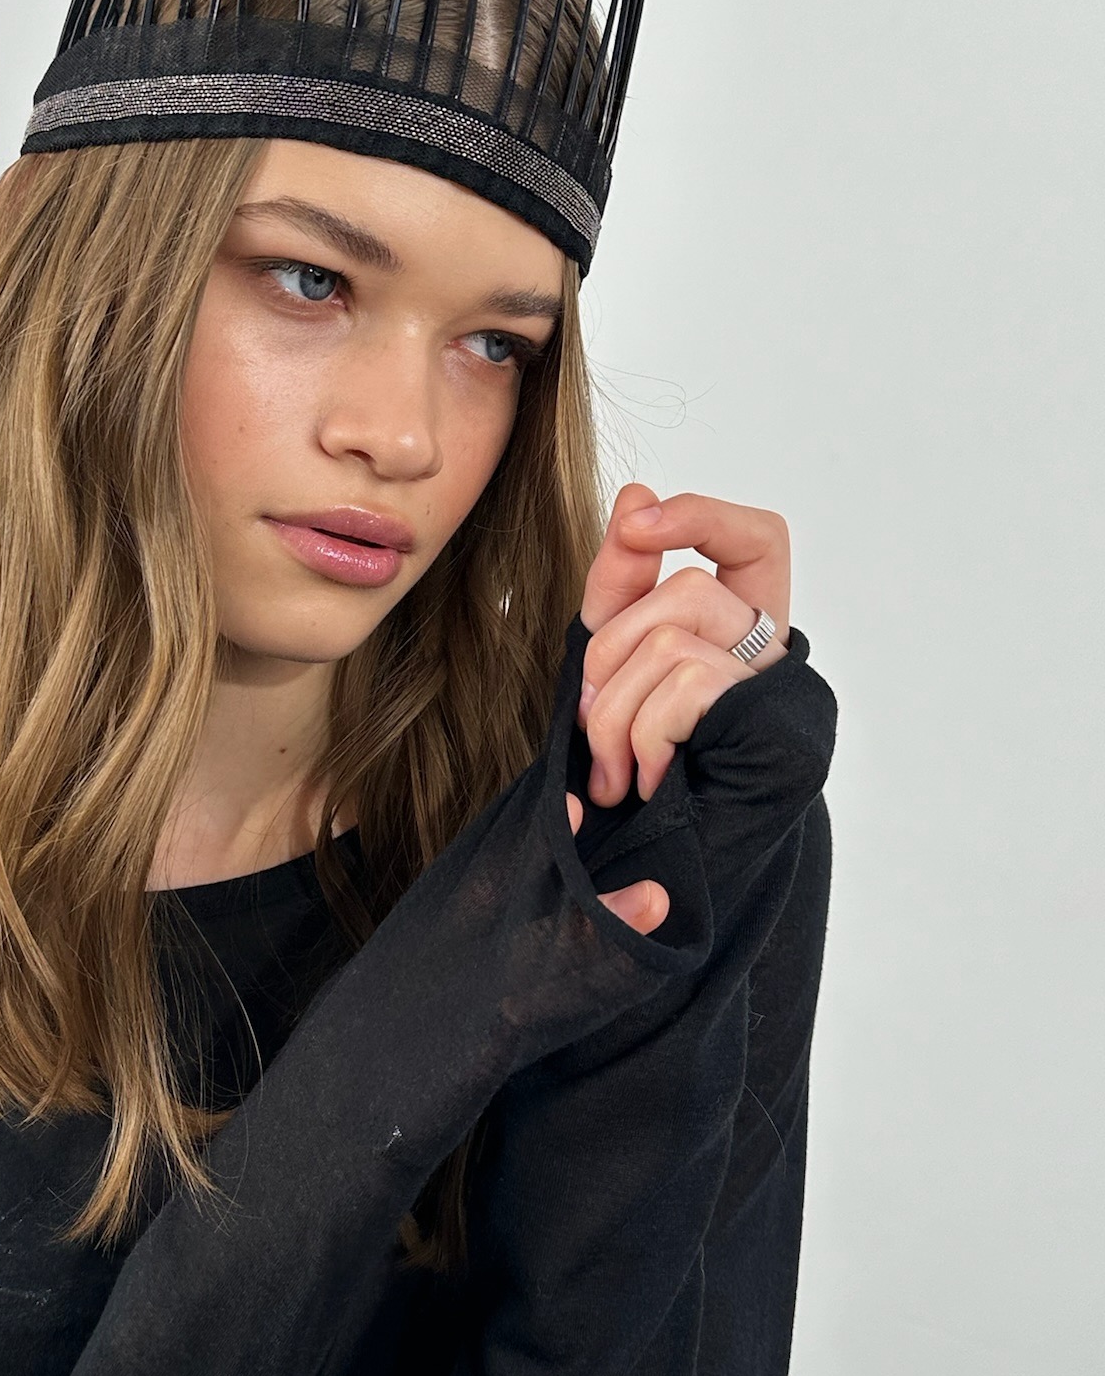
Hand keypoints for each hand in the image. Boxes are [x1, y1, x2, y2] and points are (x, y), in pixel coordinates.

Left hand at [570, 483, 792, 935]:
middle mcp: (776, 660)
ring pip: (676, 638)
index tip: (637, 520)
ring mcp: (780, 699)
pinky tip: (647, 781)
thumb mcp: (612, 667)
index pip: (756, 539)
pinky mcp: (777, 735)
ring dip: (617, 710)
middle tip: (594, 721)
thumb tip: (636, 495)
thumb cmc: (634, 775)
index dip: (702, 517)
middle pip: (690, 591)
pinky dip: (644, 733)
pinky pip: (688, 685)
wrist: (653, 881)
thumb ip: (622, 586)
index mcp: (745, 634)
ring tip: (616, 770)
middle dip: (613, 649)